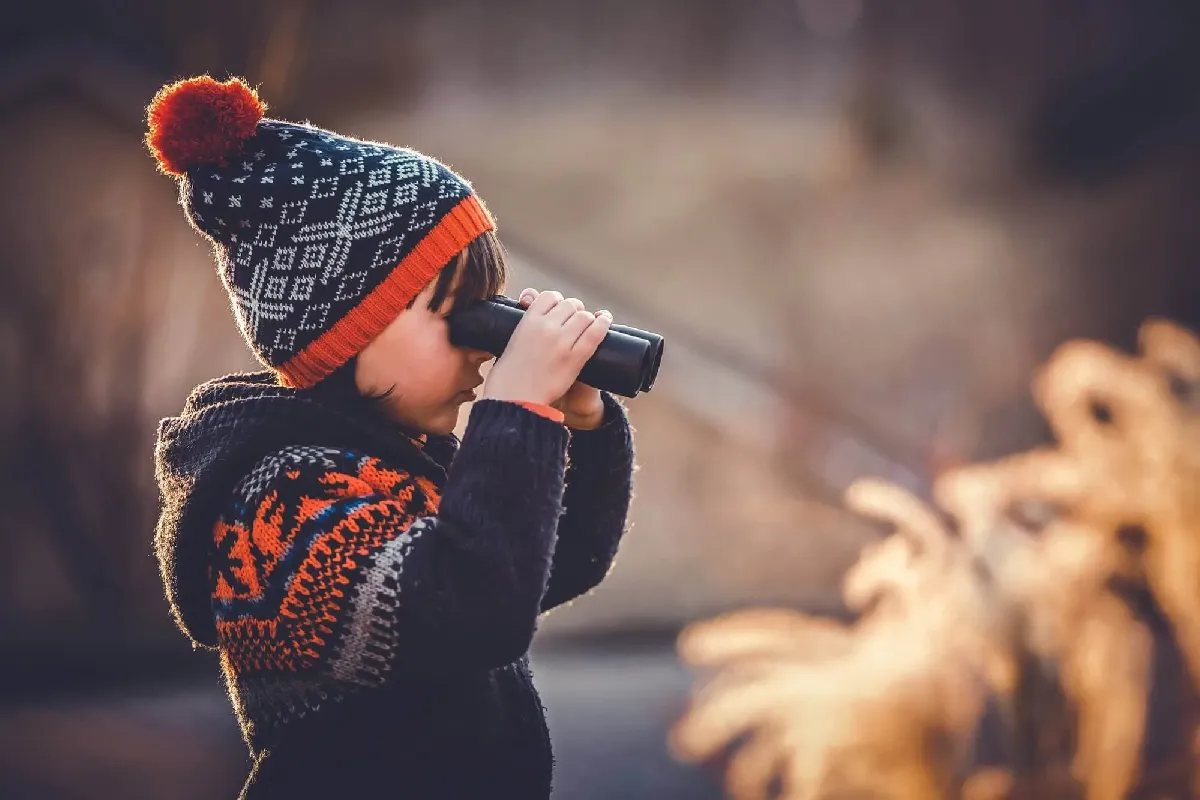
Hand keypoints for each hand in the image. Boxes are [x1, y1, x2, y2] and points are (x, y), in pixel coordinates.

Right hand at [480, 288, 611, 415]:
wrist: (515, 400)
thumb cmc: (508, 376)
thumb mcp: (508, 343)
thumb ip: (522, 327)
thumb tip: (528, 301)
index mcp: (527, 321)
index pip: (549, 296)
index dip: (556, 302)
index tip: (557, 310)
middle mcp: (546, 327)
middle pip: (570, 305)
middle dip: (573, 310)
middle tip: (573, 322)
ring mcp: (562, 342)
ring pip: (584, 316)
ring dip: (587, 319)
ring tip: (586, 327)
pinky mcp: (575, 358)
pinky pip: (595, 333)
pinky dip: (603, 324)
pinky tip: (605, 320)